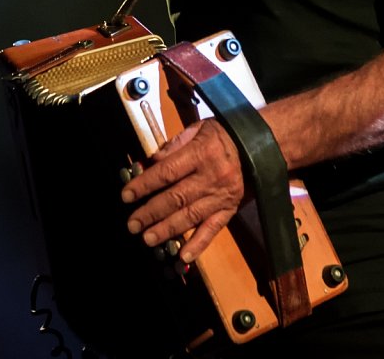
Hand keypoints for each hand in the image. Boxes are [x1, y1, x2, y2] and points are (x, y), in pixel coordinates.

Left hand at [120, 118, 244, 262]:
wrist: (256, 147)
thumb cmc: (221, 136)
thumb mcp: (198, 129)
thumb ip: (175, 144)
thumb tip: (152, 161)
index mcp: (200, 153)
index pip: (167, 172)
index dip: (145, 184)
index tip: (126, 195)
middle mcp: (211, 177)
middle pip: (176, 197)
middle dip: (151, 212)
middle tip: (132, 224)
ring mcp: (221, 196)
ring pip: (191, 216)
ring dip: (168, 230)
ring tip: (148, 239)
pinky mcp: (230, 210)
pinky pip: (213, 229)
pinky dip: (199, 244)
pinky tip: (184, 255)